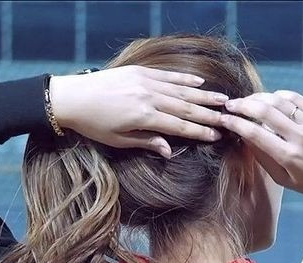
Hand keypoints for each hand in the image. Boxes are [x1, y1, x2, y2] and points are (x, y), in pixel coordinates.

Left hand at [49, 67, 228, 154]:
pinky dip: (184, 78)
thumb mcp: (119, 141)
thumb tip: (169, 150)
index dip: (200, 131)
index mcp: (145, 117)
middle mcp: (148, 97)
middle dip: (209, 113)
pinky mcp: (140, 71)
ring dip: (203, 94)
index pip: (180, 125)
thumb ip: (146, 142)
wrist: (72, 97)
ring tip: (222, 99)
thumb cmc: (94, 125)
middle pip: (186, 107)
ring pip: (180, 89)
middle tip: (229, 117)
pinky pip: (167, 75)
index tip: (218, 135)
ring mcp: (145, 82)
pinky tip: (199, 81)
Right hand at [218, 90, 302, 204]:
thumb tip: (244, 137)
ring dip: (258, 98)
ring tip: (247, 102)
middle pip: (264, 111)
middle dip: (242, 105)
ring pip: (278, 100)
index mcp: (289, 156)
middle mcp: (299, 137)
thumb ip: (263, 158)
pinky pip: (293, 97)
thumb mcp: (284, 179)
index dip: (236, 123)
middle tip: (230, 105)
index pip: (255, 133)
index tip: (224, 119)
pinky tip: (269, 100)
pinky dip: (277, 96)